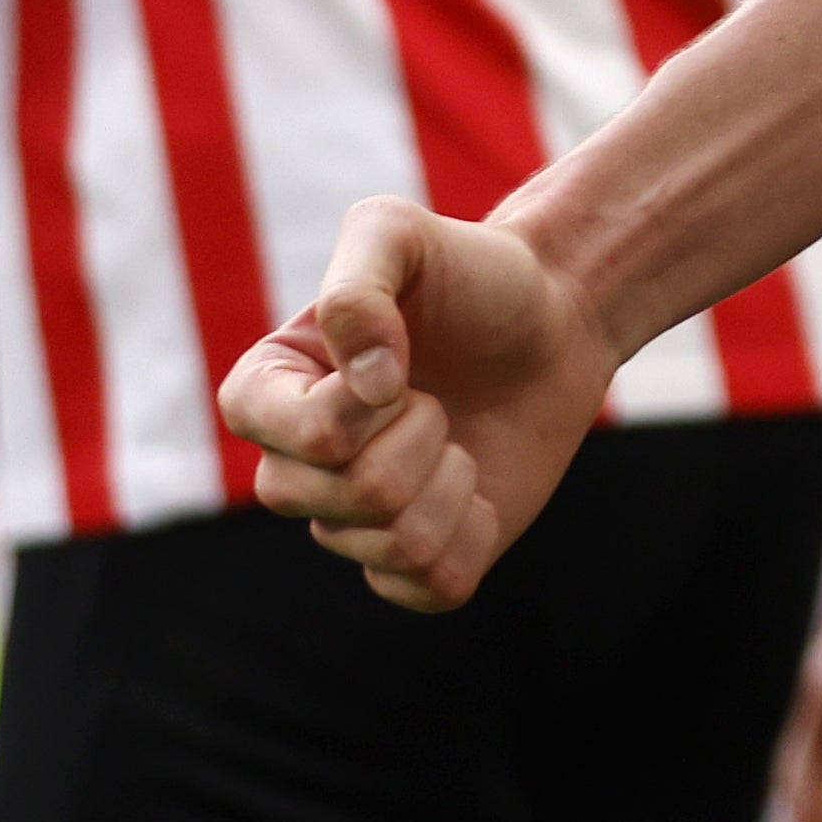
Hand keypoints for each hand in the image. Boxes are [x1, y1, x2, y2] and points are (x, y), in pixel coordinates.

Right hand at [217, 196, 615, 610]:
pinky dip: (473, 535)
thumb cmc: (469, 272)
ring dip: (451, 480)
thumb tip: (366, 385)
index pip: (289, 438)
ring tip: (457, 433)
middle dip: (417, 439)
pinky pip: (431, 588)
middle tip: (437, 396)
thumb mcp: (400, 234)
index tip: (404, 364)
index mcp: (268, 390)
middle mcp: (297, 462)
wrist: (553, 316)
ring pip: (390, 546)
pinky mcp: (414, 555)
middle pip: (337, 501)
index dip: (358, 412)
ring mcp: (352, 516)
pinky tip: (477, 486)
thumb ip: (357, 287)